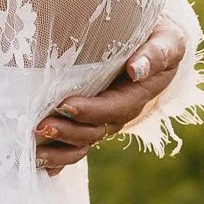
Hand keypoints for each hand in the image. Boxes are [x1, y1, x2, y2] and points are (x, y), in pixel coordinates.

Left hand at [33, 19, 187, 174]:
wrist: (155, 45)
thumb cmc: (159, 39)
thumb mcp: (167, 41)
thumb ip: (156, 54)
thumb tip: (136, 70)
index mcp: (137, 95)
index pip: (112, 108)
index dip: (90, 110)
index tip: (66, 105)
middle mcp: (119, 112)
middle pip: (94, 130)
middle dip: (68, 132)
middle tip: (41, 126)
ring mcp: (104, 119)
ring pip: (83, 141)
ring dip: (60, 150)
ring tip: (36, 152)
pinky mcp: (91, 119)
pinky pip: (77, 143)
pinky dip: (60, 157)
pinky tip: (40, 165)